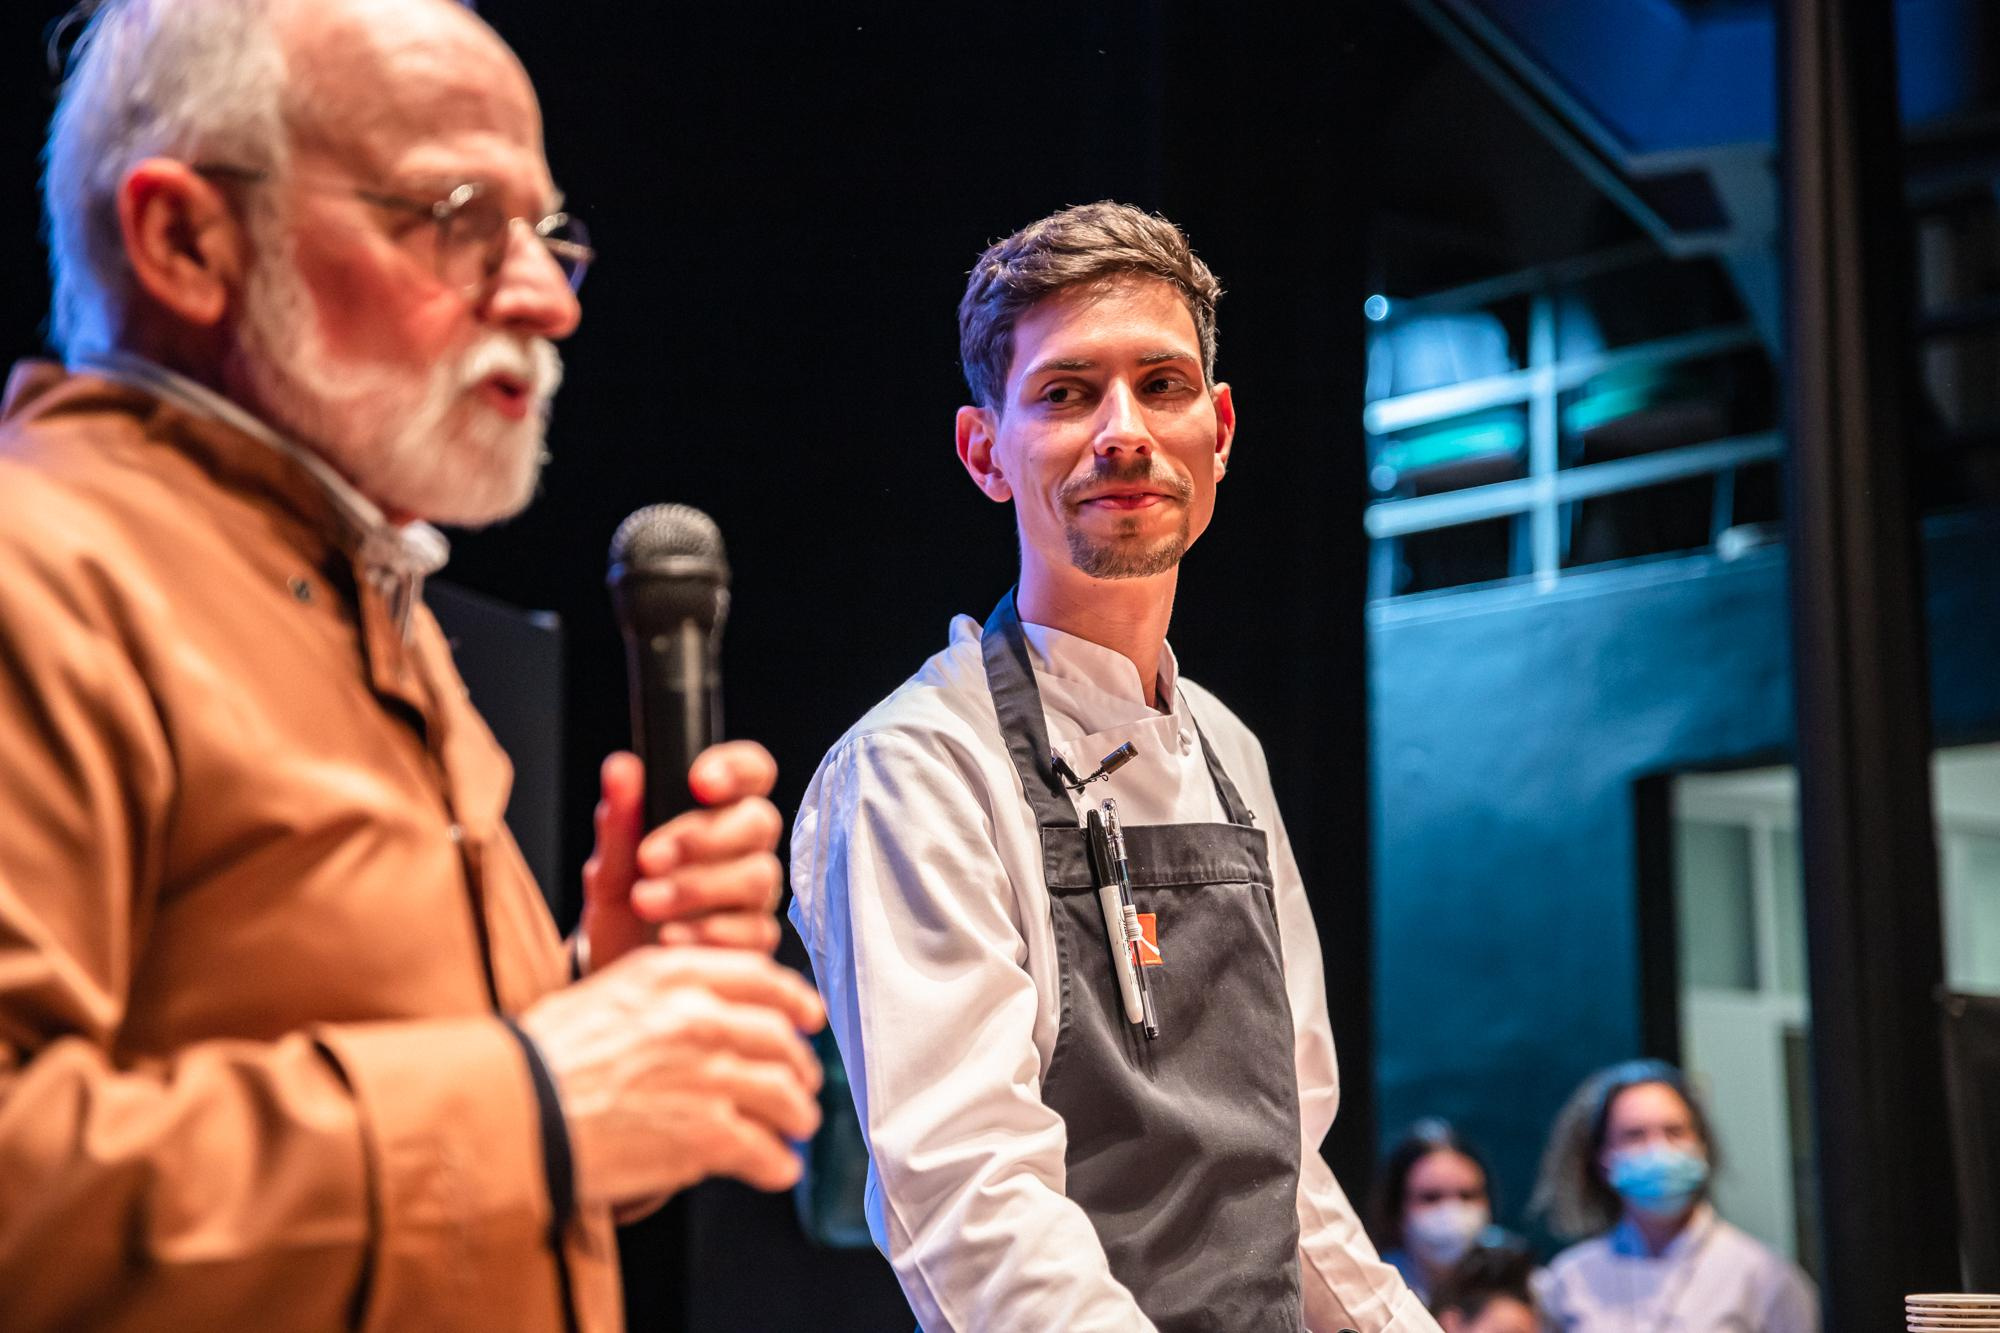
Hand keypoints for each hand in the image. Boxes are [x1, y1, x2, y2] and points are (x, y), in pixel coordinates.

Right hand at [518, 946, 826, 1207]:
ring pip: (786, 1095)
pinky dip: (777, 1163)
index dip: (794, 1000)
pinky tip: (776, 1169)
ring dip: (798, 1116)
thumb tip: (701, 1009)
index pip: (760, 976)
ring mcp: (710, 1076)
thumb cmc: (539, 1059)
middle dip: (799, 1066)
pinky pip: (766, 1150)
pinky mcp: (708, 1136)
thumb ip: (659, 994)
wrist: (515, 1113)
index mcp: (673, 976)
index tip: (808, 1017)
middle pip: (781, 1039)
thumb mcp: (601, 994)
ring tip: (795, 1129)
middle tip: (801, 1084)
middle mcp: (701, 1018)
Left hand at [579, 743, 785, 968]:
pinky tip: (670, 937)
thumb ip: (620, 816)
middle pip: (760, 822)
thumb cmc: (624, 900)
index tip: (699, 781)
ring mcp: (755, 895)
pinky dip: (708, 934)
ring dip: (698, 888)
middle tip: (650, 858)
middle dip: (705, 838)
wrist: (618, 963)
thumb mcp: (612, 861)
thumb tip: (620, 767)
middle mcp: (745, 848)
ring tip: (646, 901)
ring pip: (758, 878)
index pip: (752, 771)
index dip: (738, 769)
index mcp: (719, 811)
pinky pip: (754, 931)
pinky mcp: (756, 939)